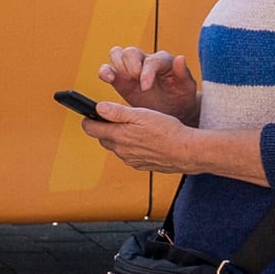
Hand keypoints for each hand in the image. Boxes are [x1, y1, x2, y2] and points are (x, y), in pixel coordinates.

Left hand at [81, 100, 195, 173]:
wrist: (186, 151)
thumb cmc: (167, 130)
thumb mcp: (142, 114)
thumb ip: (117, 112)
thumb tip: (98, 108)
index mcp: (118, 136)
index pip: (91, 128)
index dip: (88, 119)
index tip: (89, 113)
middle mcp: (121, 150)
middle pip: (103, 138)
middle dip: (104, 128)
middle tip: (113, 118)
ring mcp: (130, 160)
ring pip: (116, 147)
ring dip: (119, 138)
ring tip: (133, 128)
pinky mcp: (140, 165)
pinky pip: (129, 155)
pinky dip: (131, 147)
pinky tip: (144, 140)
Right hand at [100, 45, 199, 122]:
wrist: (172, 111)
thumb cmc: (180, 97)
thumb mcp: (186, 87)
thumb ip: (183, 73)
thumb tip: (180, 58)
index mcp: (163, 61)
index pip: (151, 60)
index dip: (147, 71)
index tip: (145, 87)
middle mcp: (145, 61)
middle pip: (131, 51)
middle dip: (130, 65)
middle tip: (134, 79)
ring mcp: (130, 69)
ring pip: (117, 54)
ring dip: (116, 64)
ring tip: (117, 78)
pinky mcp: (120, 80)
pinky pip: (107, 69)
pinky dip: (105, 72)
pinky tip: (108, 79)